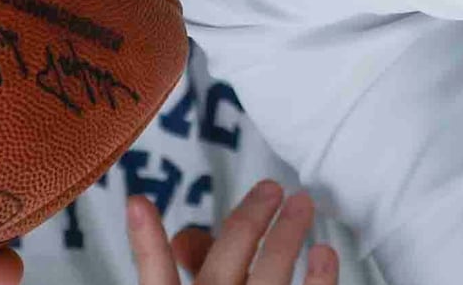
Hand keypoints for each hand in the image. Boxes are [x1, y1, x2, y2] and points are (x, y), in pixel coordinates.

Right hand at [127, 183, 338, 284]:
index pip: (155, 282)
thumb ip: (182, 278)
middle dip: (249, 219)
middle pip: (223, 265)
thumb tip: (187, 240)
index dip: (146, 241)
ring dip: (286, 234)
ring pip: (270, 275)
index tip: (138, 202)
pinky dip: (319, 277)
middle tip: (271, 188)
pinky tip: (324, 253)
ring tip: (302, 204)